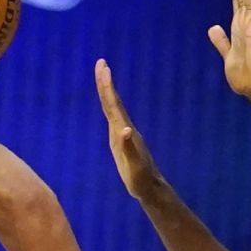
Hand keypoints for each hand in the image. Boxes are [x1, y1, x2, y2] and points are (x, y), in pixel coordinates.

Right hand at [94, 59, 162, 197]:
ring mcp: (123, 134)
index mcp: (125, 132)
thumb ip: (129, 148)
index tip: (103, 68)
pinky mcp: (122, 141)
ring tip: (103, 76)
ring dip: (107, 92)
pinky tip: (108, 104)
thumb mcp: (135, 165)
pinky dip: (109, 107)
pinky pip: (113, 118)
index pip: (113, 106)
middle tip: (100, 63)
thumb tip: (125, 130)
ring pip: (114, 108)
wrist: (150, 188)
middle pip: (113, 103)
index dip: (107, 88)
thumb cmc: (142, 179)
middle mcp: (125, 129)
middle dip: (105, 83)